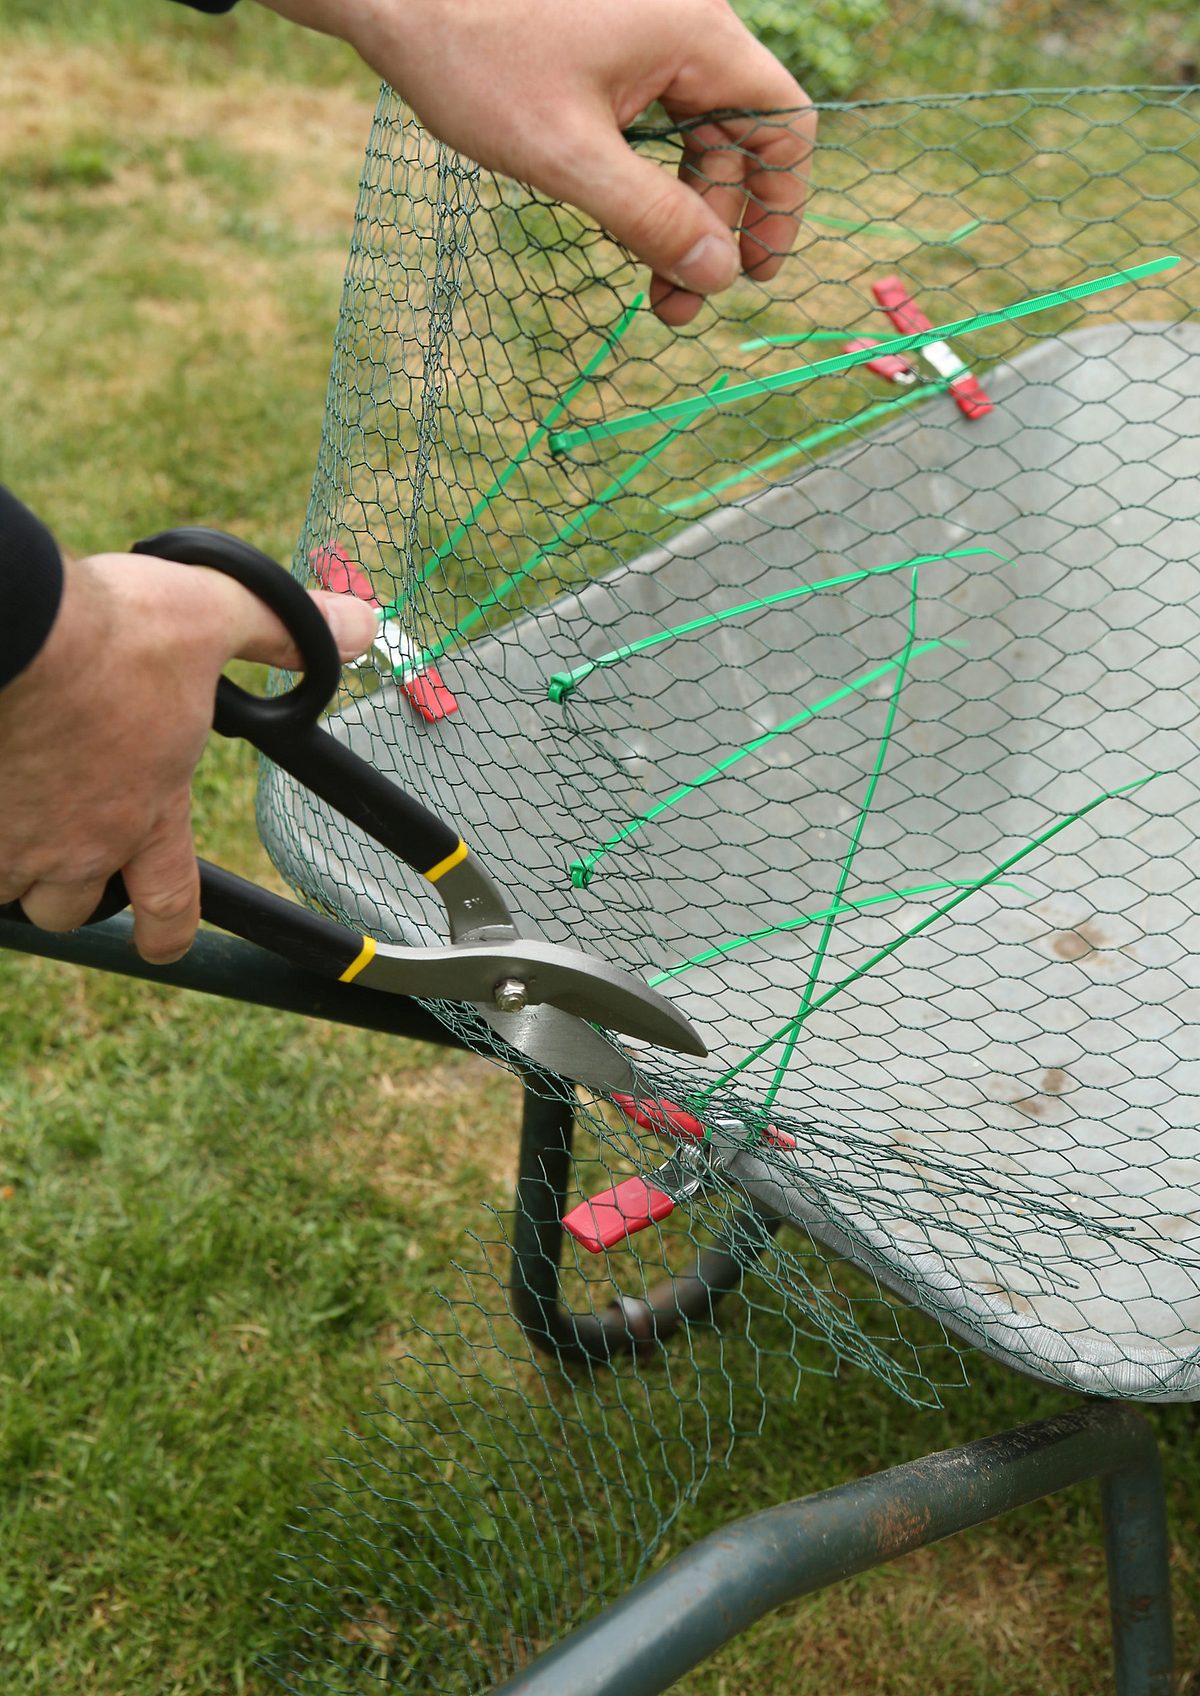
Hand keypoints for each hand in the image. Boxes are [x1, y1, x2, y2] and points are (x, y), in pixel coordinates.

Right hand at [0, 550, 376, 963]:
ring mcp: (17, 837)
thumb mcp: (215, 614)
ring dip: (20, 868)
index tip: (163, 943)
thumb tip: (360, 626)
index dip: (168, 934)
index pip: (172, 904)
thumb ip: (283, 631)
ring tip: (25, 822)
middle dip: (79, 895)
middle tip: (77, 857)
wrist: (14, 623)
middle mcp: (82, 842)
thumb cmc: (113, 627)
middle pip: (75, 909)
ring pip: (14, 891)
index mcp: (152, 810)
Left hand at [258, 0, 813, 324]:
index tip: (755, 274)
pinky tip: (616, 231)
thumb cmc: (475, 58)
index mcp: (695, 35)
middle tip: (677, 307)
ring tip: (649, 289)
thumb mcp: (568, 156)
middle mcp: (683, 29)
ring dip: (675, 217)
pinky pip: (651, 126)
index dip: (781, 204)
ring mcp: (645, 39)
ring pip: (691, 140)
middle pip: (737, 141)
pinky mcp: (609, 53)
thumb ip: (651, 217)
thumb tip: (719, 276)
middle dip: (713, 229)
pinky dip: (642, 183)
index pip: (784, 123)